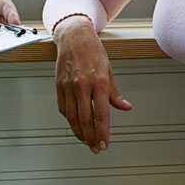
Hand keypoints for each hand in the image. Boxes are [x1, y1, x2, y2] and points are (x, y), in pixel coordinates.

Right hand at [54, 16, 131, 151]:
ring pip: (73, 117)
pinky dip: (70, 119)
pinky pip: (63, 108)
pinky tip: (76, 124)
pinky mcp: (58, 85)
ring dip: (80, 132)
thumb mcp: (109, 70)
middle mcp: (82, 85)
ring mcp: (68, 86)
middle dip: (91, 137)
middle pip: (86, 119)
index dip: (103, 132)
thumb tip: (125, 107)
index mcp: (98, 82)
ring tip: (86, 141)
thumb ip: (115, 93)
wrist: (73, 36)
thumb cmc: (92, 51)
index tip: (105, 143)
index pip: (101, 114)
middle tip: (96, 148)